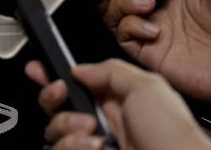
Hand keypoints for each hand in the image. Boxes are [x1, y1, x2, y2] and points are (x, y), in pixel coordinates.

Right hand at [28, 58, 210, 149]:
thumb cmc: (173, 133)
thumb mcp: (147, 86)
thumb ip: (110, 70)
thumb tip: (79, 69)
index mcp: (115, 99)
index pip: (74, 84)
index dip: (52, 75)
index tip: (37, 69)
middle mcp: (101, 123)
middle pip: (55, 107)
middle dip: (52, 98)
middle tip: (62, 95)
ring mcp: (93, 145)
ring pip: (53, 132)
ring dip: (67, 127)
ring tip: (92, 132)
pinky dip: (72, 146)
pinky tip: (94, 146)